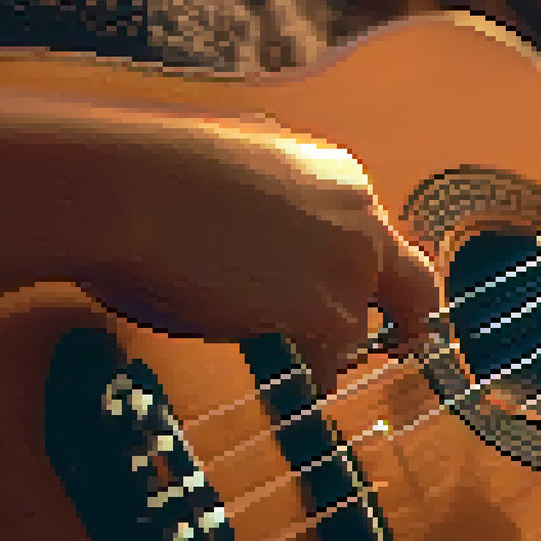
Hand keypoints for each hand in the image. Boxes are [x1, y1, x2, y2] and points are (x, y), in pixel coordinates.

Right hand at [81, 117, 440, 391]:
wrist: (126, 185)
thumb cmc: (150, 170)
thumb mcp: (236, 163)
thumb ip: (272, 199)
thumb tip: (260, 227)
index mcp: (336, 176)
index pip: (371, 236)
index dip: (357, 271)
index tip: (348, 291)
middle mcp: (360, 220)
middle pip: (413, 286)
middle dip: (407, 321)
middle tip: (398, 347)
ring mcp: (350, 271)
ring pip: (358, 333)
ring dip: (322, 350)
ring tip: (275, 351)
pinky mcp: (328, 318)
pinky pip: (325, 368)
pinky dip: (299, 376)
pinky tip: (267, 368)